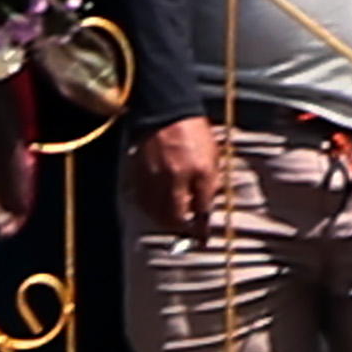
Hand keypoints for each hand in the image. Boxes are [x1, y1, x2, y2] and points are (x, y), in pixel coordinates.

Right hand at [130, 115, 230, 238]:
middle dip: (180, 228)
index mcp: (199, 170)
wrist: (166, 112)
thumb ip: (211, 182)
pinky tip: (156, 210)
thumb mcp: (212, 156)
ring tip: (171, 223)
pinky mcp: (138, 174)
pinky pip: (143, 200)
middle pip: (174, 215)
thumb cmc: (194, 133)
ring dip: (164, 222)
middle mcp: (175, 176)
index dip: (202, 227)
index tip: (203, 239)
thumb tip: (207, 205)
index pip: (202, 207)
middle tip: (185, 232)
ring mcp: (154, 176)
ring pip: (156, 211)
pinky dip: (150, 209)